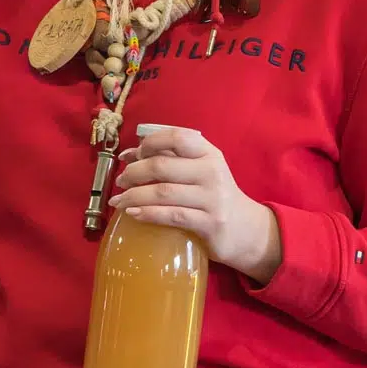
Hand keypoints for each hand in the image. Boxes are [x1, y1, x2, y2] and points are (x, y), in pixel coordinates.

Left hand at [108, 126, 282, 284]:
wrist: (248, 230)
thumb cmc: (214, 195)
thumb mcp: (200, 171)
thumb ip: (170, 160)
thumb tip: (128, 155)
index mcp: (208, 153)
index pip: (177, 137)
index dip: (150, 143)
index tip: (132, 155)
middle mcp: (212, 172)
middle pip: (162, 166)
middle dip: (134, 173)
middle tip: (120, 181)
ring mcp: (213, 198)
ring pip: (163, 192)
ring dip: (134, 196)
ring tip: (118, 200)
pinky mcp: (210, 224)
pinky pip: (172, 216)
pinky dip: (148, 214)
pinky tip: (133, 214)